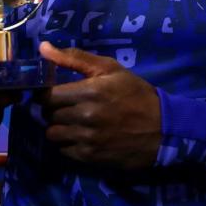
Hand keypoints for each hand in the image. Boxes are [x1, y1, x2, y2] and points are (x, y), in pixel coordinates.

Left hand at [36, 41, 161, 169]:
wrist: (163, 129)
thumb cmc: (136, 94)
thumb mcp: (110, 69)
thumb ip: (74, 58)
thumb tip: (43, 48)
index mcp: (88, 92)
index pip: (47, 96)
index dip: (47, 94)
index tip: (54, 93)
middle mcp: (84, 117)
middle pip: (48, 115)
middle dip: (54, 110)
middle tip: (67, 106)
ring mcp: (87, 139)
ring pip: (53, 134)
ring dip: (59, 127)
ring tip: (73, 122)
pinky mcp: (90, 157)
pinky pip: (64, 150)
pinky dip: (69, 143)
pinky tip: (82, 136)